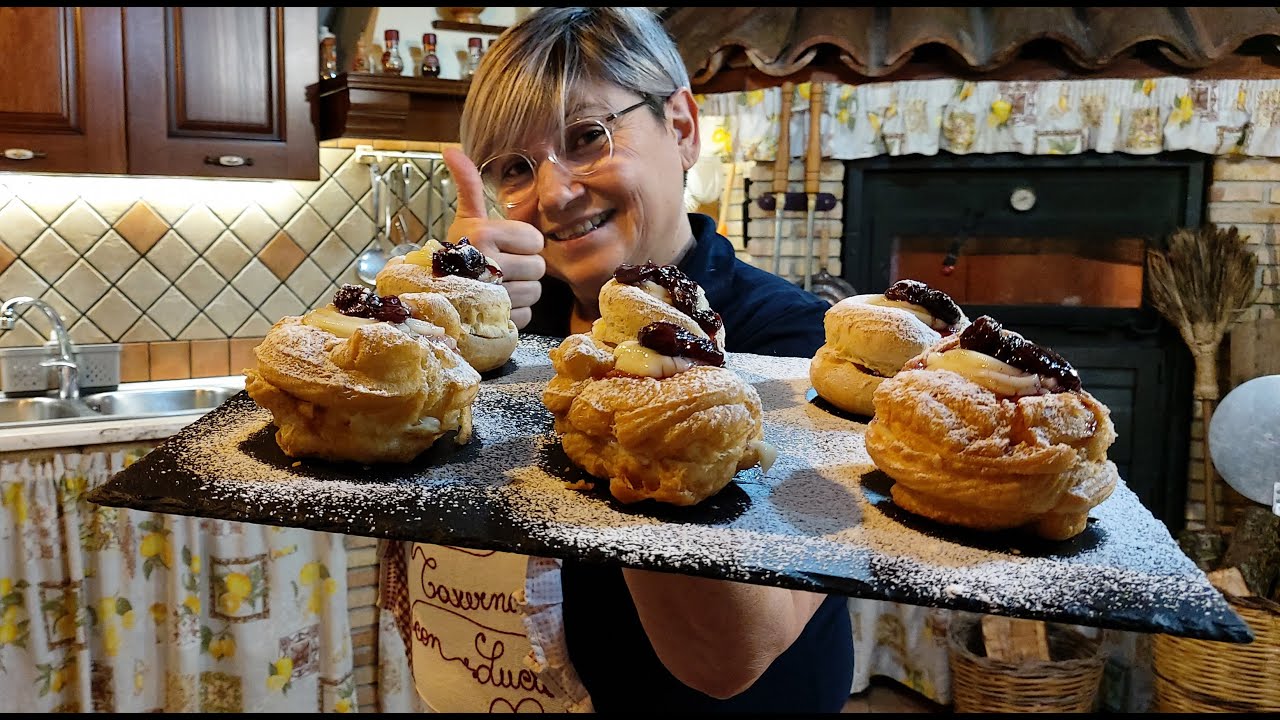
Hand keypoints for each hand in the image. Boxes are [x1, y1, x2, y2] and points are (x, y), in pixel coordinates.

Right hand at [442, 147, 544, 328]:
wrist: (431, 298)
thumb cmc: (454, 256)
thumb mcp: (464, 220)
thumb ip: (468, 186)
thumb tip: (450, 149)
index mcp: (484, 234)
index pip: (536, 240)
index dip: (524, 244)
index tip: (504, 247)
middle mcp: (487, 263)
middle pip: (538, 268)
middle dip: (524, 269)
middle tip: (501, 268)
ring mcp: (492, 295)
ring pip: (534, 293)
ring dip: (520, 291)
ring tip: (497, 286)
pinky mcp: (495, 321)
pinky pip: (525, 315)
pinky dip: (514, 314)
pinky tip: (495, 306)